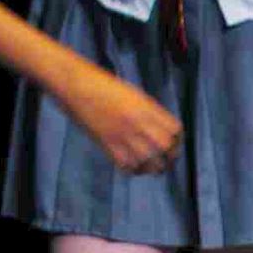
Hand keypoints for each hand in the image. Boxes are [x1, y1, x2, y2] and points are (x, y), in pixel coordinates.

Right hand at [61, 66, 182, 175]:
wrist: (76, 86)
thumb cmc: (101, 84)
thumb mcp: (133, 94)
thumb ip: (148, 112)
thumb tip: (156, 130)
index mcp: (148, 108)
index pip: (175, 131)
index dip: (177, 141)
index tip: (172, 145)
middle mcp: (141, 123)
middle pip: (166, 149)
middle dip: (168, 157)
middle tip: (164, 161)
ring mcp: (125, 136)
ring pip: (150, 163)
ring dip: (151, 167)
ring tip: (148, 167)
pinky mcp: (109, 146)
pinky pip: (129, 166)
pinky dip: (132, 169)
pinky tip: (131, 165)